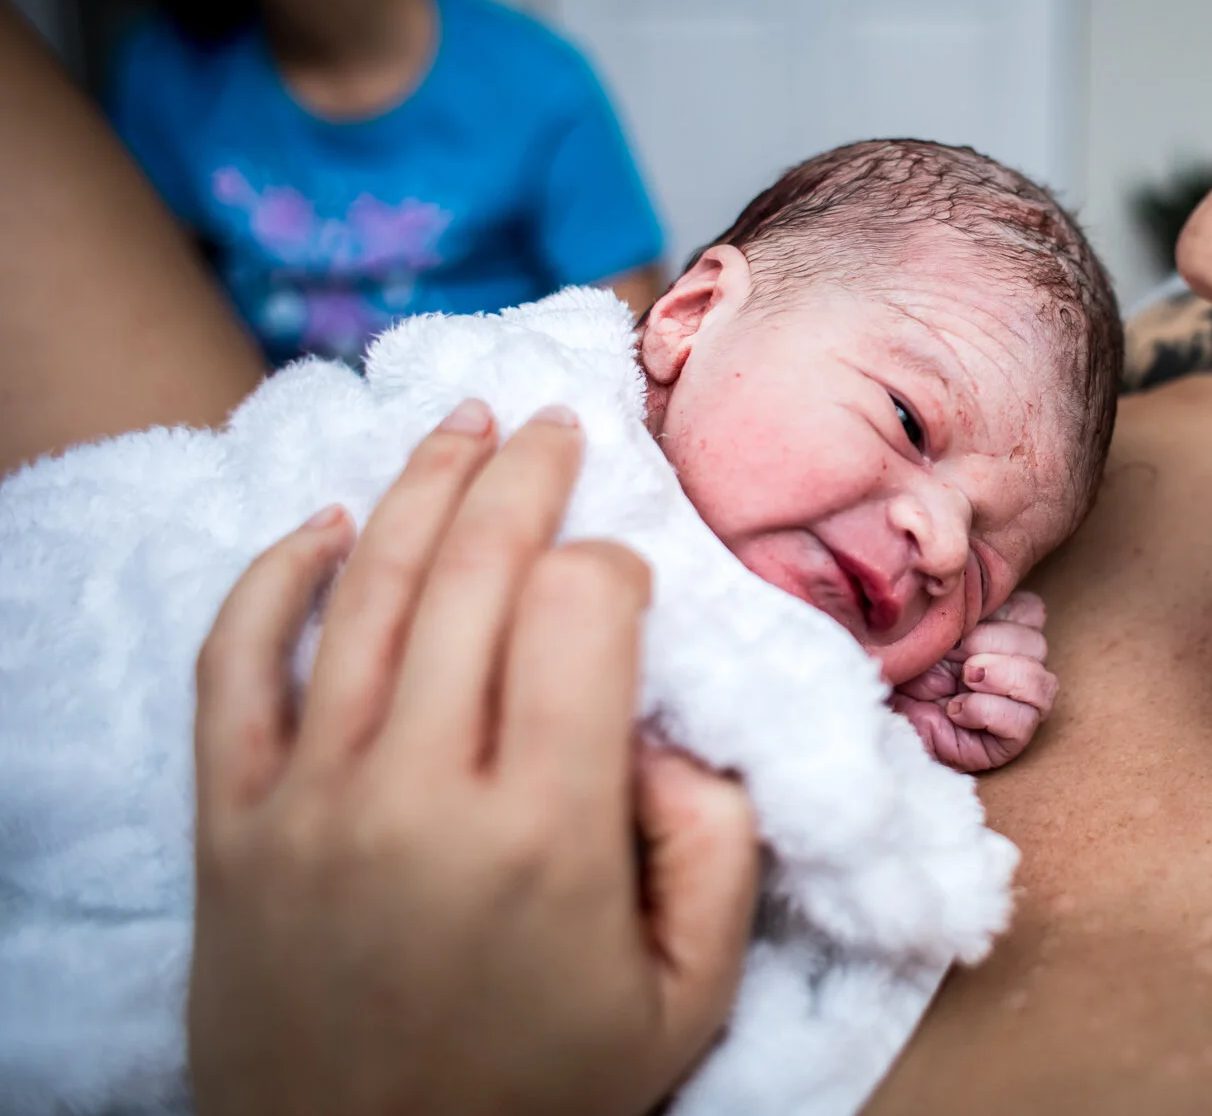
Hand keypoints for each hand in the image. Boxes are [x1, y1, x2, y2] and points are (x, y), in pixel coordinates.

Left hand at [187, 401, 759, 1115]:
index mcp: (547, 834)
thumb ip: (718, 847)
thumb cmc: (541, 1093)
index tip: (629, 575)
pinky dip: (272, 576)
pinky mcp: (230, 823)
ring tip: (464, 425)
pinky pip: (234, 665)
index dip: (615, 563)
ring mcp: (308, 800)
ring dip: (418, 488)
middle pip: (472, 571)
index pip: (580, 611)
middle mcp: (419, 793)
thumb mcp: (688, 996)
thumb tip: (666, 729)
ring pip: (361, 590)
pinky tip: (320, 521)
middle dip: (526, 476)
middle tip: (556, 424)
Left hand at [891, 591, 1056, 771]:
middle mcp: (1011, 668)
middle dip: (994, 642)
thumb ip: (954, 606)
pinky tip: (956, 709)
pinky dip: (988, 710)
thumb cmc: (896, 669)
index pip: (1033, 611)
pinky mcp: (1005, 743)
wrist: (875, 714)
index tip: (962, 621)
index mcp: (997, 634)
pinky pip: (1024, 723)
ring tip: (964, 678)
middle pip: (1038, 644)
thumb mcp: (922, 627)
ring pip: (1043, 684)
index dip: (1003, 612)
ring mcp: (1012, 706)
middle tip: (954, 651)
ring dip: (1002, 674)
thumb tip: (969, 581)